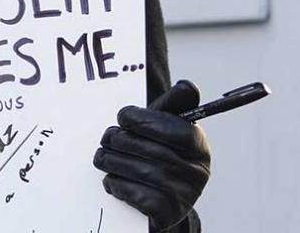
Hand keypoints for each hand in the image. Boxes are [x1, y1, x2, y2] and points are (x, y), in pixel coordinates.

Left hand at [93, 80, 210, 231]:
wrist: (164, 197)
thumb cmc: (161, 149)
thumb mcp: (167, 125)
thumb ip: (172, 104)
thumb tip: (187, 86)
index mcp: (198, 145)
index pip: (169, 128)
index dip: (142, 120)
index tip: (124, 117)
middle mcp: (196, 171)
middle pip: (146, 148)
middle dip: (119, 140)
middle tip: (107, 137)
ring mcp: (183, 195)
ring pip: (136, 170)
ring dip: (111, 161)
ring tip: (101, 157)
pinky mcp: (166, 213)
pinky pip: (132, 193)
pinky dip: (116, 184)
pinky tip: (112, 180)